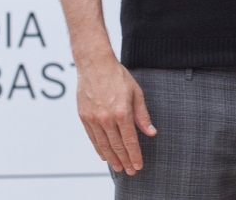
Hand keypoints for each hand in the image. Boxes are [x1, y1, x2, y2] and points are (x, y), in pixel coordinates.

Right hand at [77, 56, 155, 174]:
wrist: (95, 64)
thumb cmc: (117, 75)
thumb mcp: (136, 92)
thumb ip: (142, 115)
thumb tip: (151, 132)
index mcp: (122, 112)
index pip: (130, 141)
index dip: (135, 155)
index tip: (139, 165)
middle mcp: (107, 118)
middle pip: (117, 146)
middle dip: (125, 160)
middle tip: (130, 171)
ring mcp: (94, 118)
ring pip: (104, 145)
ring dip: (112, 159)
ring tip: (119, 168)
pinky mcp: (84, 117)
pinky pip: (92, 138)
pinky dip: (99, 149)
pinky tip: (104, 156)